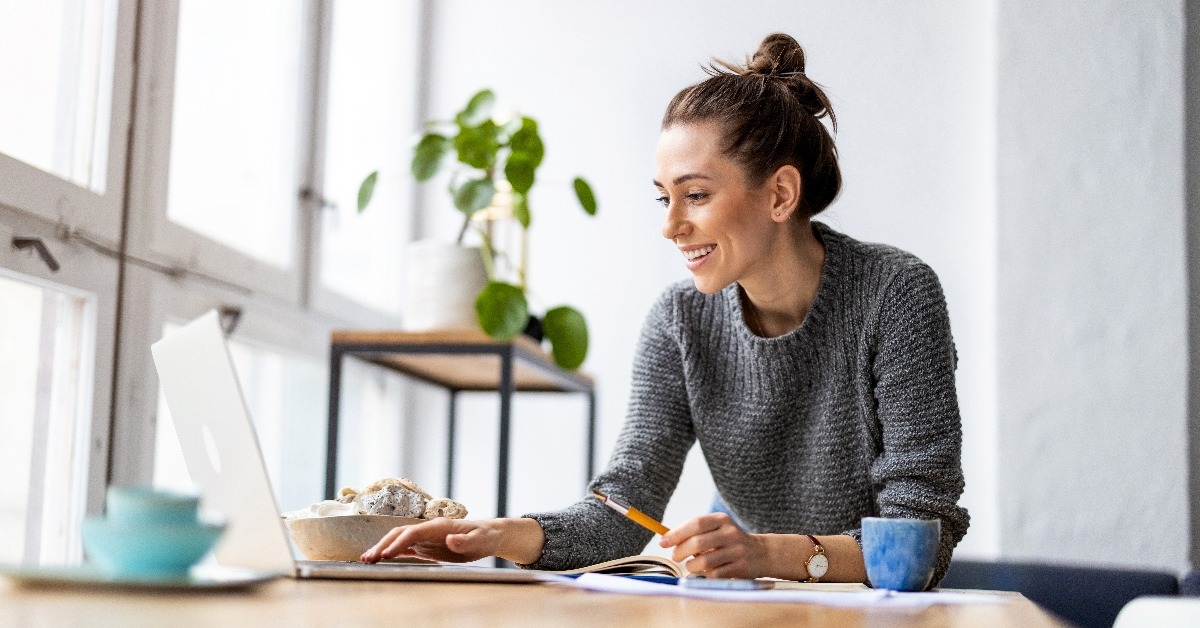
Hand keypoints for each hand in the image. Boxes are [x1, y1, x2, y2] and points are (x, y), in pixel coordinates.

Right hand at [360, 517, 505, 563]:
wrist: (489, 535)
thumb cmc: (485, 537)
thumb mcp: (479, 540)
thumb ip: (465, 541)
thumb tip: (450, 539)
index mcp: (439, 526)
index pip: (413, 532)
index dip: (399, 543)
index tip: (386, 554)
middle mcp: (429, 529)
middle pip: (400, 534)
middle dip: (383, 544)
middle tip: (368, 558)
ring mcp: (426, 537)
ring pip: (399, 540)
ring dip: (383, 548)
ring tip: (366, 559)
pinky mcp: (427, 545)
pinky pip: (406, 547)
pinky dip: (392, 552)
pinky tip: (381, 558)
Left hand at [659, 512, 764, 577]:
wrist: (761, 553)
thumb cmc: (729, 541)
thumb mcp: (716, 529)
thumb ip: (694, 532)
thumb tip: (666, 539)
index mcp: (722, 520)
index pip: (695, 523)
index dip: (676, 533)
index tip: (662, 542)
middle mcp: (730, 533)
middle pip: (697, 542)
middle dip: (680, 552)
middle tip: (676, 557)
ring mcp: (736, 551)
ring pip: (704, 561)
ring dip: (691, 566)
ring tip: (691, 565)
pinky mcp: (740, 567)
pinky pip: (714, 575)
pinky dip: (704, 575)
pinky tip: (705, 572)